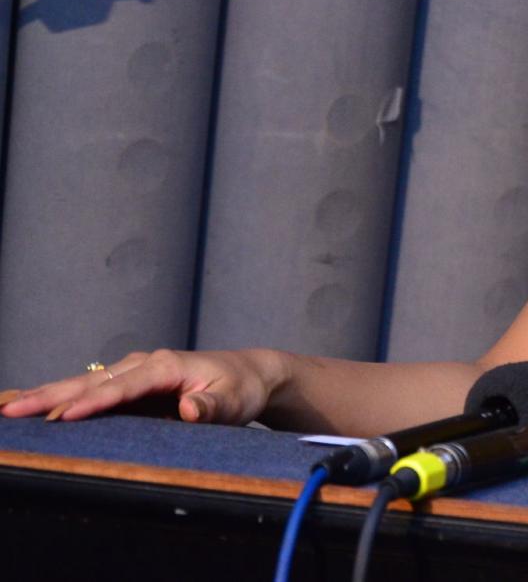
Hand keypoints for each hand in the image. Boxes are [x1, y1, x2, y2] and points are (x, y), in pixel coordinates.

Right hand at [0, 348, 285, 425]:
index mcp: (166, 366)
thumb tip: (190, 410)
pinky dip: (54, 395)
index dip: (92, 403)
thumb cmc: (241, 388)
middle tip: (8, 410)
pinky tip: (25, 400)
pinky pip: (86, 390)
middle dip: (48, 396)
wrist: (249, 374)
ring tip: (3, 405)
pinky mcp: (127, 385)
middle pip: (90, 382)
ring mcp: (132, 373)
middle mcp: (143, 365)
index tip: (61, 417)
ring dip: (41, 394)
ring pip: (80, 384)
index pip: (122, 388)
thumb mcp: (235, 400)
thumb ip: (212, 406)